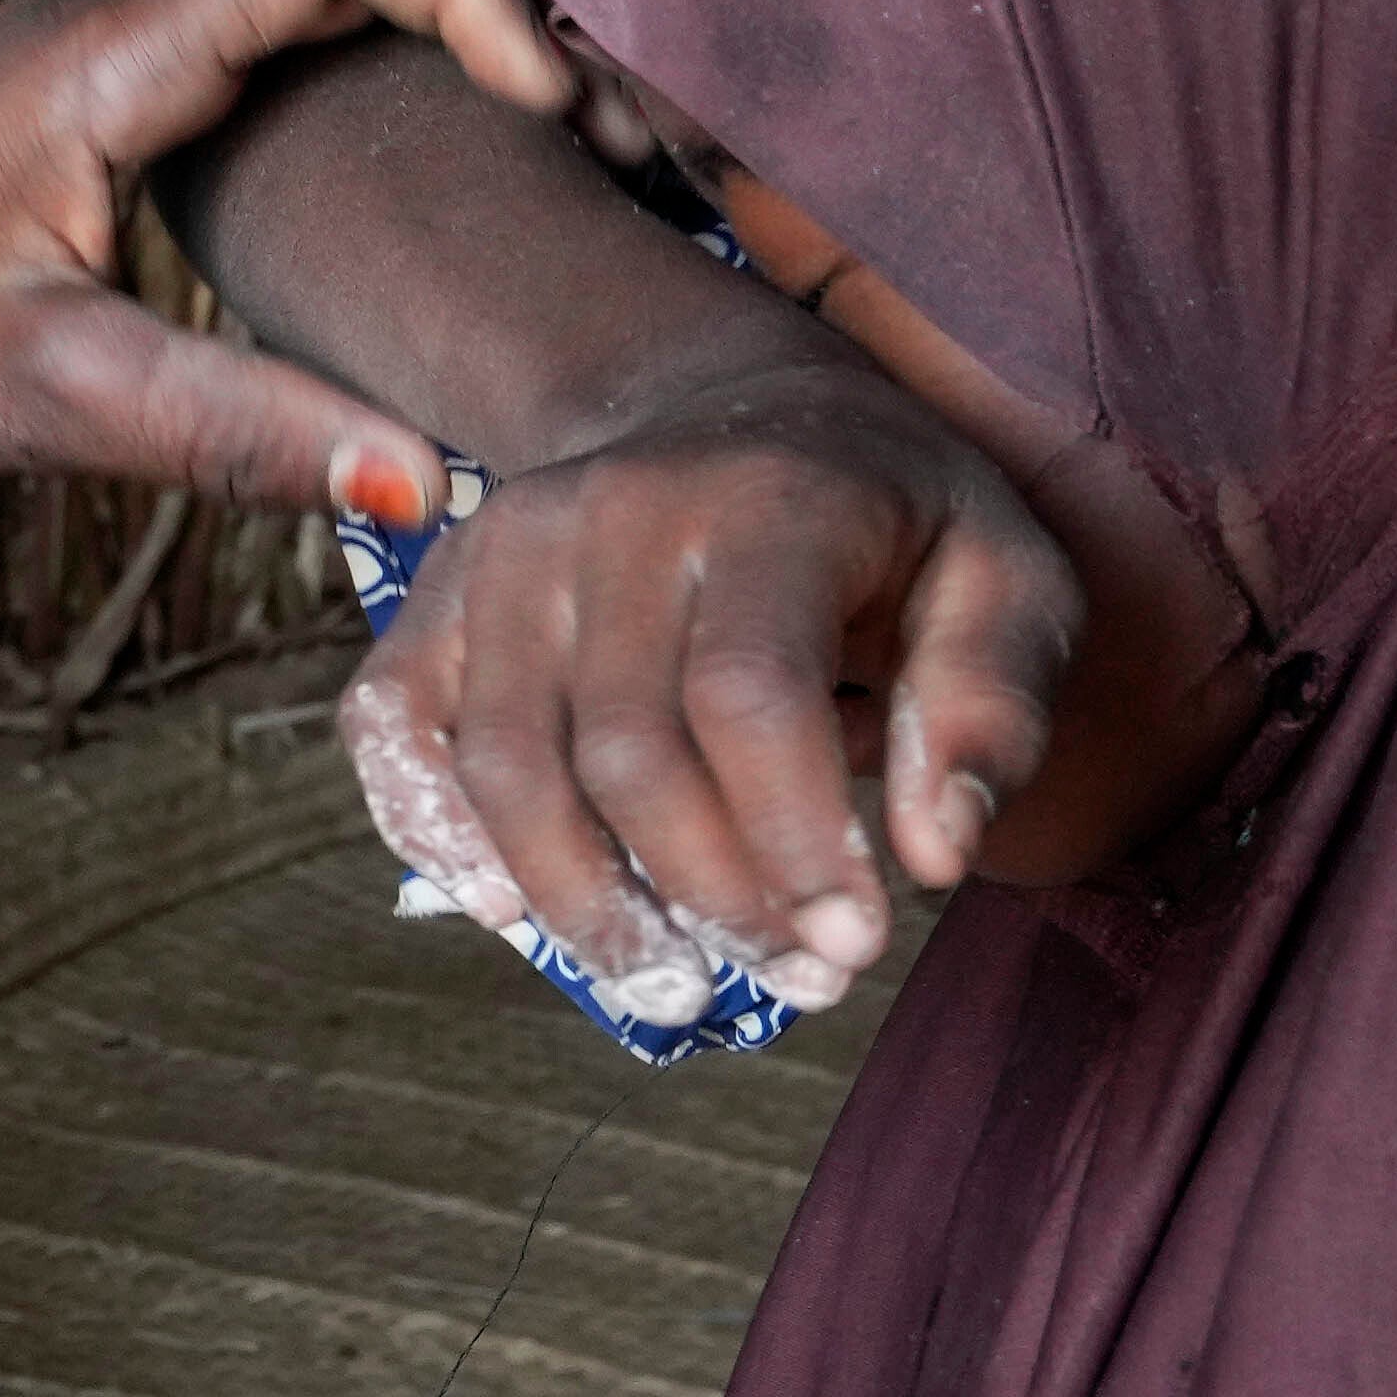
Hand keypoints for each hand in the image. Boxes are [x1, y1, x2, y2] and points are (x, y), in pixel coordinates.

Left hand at [0, 0, 588, 514]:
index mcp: (98, 54)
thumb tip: (426, 479)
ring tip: (571, 156)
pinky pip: (284, 37)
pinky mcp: (119, 92)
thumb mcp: (53, 405)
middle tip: (608, 144)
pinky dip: (390, 76)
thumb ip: (241, 436)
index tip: (551, 104)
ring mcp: (118, 45)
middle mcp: (114, 16)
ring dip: (454, 40)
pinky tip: (455, 176)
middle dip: (499, 10)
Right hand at [342, 354, 1090, 1012]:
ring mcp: (501, 549)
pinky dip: (434, 834)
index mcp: (765, 498)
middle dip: (707, 898)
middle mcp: (608, 510)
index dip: (793, 843)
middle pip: (624, 752)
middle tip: (789, 982)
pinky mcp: (436, 593)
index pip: (748, 695)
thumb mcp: (1003, 576)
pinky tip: (511, 912)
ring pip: (503, 766)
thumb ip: (988, 704)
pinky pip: (393, 729)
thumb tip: (935, 854)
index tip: (855, 946)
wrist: (733, 410)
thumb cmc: (889, 522)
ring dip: (581, 906)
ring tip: (669, 986)